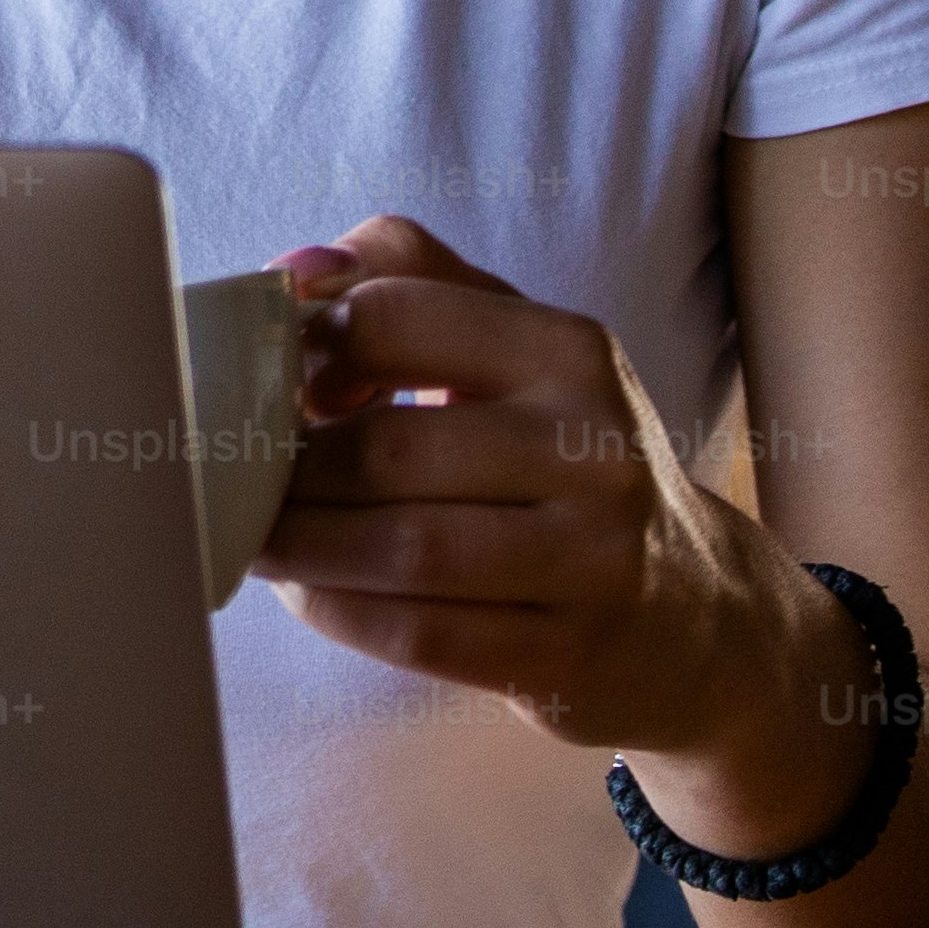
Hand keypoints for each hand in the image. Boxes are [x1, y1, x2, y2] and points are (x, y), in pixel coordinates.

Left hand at [253, 216, 873, 853]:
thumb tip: (290, 270)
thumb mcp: (516, 346)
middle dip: (287, 467)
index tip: (270, 384)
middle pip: (387, 448)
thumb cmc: (565, 459)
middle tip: (231, 476)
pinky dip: (339, 613)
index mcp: (569, 349)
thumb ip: (407, 277)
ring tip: (254, 537)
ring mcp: (593, 559)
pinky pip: (422, 635)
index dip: (304, 351)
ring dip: (300, 547)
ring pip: (402, 548)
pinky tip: (306, 594)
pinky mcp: (570, 657)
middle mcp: (594, 447)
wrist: (697, 615)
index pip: (395, 319)